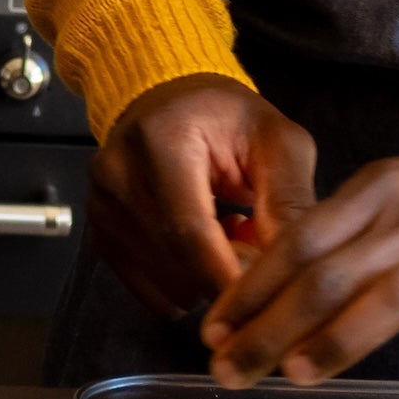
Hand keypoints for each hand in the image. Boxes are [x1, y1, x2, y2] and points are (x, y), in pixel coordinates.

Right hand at [87, 73, 318, 316]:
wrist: (170, 101)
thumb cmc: (229, 119)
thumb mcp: (276, 142)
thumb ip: (289, 200)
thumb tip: (298, 267)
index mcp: (159, 139)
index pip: (189, 229)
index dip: (228, 275)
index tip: (269, 296)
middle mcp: (117, 172)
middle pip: (173, 260)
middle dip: (223, 282)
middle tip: (259, 269)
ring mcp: (101, 205)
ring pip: (159, 280)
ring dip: (204, 284)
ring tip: (229, 245)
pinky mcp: (100, 231)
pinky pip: (144, 285)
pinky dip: (181, 286)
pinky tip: (200, 254)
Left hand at [202, 104, 398, 397]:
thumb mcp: (380, 203)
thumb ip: (327, 243)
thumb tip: (247, 303)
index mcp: (377, 190)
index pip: (300, 240)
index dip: (252, 289)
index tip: (213, 331)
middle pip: (334, 274)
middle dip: (274, 327)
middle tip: (232, 371)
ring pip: (396, 297)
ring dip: (341, 339)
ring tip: (297, 375)